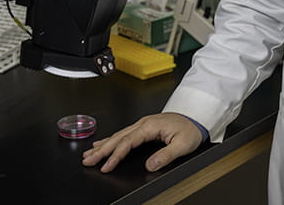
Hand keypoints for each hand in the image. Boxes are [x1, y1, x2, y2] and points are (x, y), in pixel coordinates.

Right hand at [82, 113, 203, 172]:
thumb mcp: (182, 144)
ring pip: (118, 135)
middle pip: (118, 138)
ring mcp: (143, 124)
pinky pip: (123, 133)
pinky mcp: (144, 127)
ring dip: (103, 145)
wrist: (196, 117)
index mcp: (150, 126)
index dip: (115, 155)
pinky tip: (103, 143)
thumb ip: (166, 155)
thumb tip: (150, 165)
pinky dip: (111, 139)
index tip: (107, 166)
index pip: (128, 142)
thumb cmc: (190, 129)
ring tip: (89, 154)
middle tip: (88, 160)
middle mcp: (143, 123)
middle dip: (102, 150)